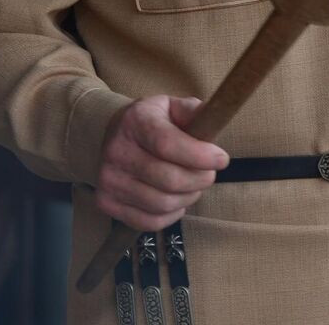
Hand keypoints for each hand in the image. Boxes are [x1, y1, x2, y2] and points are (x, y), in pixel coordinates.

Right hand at [94, 95, 227, 230]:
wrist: (116, 135)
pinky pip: (149, 221)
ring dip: (188, 197)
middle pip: (169, 180)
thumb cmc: (154, 122)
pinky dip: (171, 214)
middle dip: (200, 180)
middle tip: (208, 174)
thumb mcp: (173, 107)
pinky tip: (175, 200)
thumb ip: (195, 111)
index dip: (200, 156)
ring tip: (192, 185)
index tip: (222, 159)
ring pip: (162, 204)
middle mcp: (117, 150)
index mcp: (135, 121)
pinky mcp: (106, 202)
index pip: (168, 144)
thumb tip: (212, 121)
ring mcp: (108, 179)